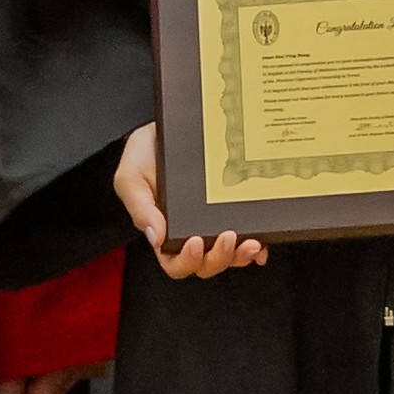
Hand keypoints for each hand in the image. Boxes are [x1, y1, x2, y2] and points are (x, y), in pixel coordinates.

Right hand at [115, 122, 264, 280]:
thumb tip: (157, 237)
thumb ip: (140, 209)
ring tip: (251, 242)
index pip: (175, 263)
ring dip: (241, 255)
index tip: (194, 242)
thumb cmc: (142, 156)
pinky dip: (259, 243)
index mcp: (164, 232)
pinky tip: (263, 238)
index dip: (186, 261)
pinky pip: (248, 234)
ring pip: (230, 255)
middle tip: (228, 237)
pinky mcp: (231, 210)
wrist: (162, 130)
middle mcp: (190, 232)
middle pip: (207, 264)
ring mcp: (213, 223)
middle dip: (219, 258)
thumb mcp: (131, 179)